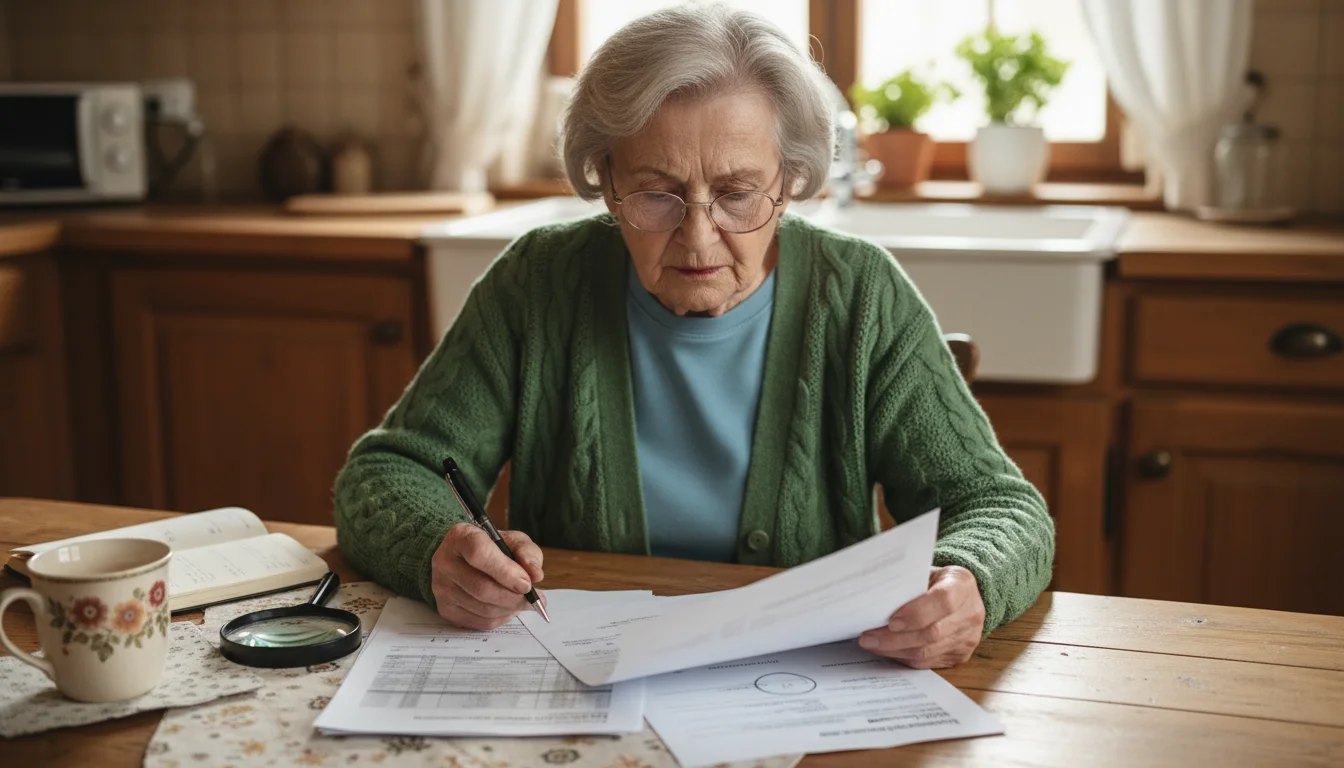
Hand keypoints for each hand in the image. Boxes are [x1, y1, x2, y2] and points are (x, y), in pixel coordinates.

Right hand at [430, 522, 545, 629]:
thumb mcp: (512, 540)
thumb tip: (535, 575)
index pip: (479, 553)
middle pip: (482, 587)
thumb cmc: (492, 548)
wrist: (465, 559)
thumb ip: (527, 552)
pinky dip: (500, 618)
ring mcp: (442, 587)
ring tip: (521, 602)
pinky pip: (479, 622)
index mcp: (461, 536)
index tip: (527, 583)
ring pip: (483, 608)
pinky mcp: (445, 608)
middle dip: (513, 597)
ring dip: (509, 609)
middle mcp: (445, 561)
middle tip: (532, 599)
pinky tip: (507, 608)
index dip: (506, 571)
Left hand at [858, 565, 984, 668]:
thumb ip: (908, 583)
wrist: (964, 596)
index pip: (943, 601)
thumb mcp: (927, 572)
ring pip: (928, 651)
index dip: (916, 613)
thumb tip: (873, 597)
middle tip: (868, 637)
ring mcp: (968, 637)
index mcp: (963, 585)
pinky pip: (928, 662)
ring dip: (895, 650)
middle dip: (895, 638)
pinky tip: (887, 650)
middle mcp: (971, 613)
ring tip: (872, 644)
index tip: (891, 620)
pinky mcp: (960, 655)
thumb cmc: (937, 581)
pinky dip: (904, 657)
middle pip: (932, 632)